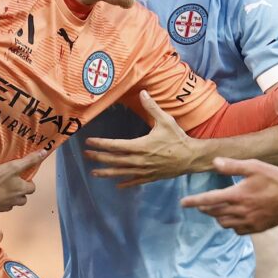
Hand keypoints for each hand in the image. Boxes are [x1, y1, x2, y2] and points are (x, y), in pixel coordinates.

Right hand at [0, 150, 47, 217]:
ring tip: (2, 191)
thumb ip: (29, 161)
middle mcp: (16, 200)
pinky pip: (0, 207)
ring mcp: (6, 207)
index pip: (32, 188)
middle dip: (20, 193)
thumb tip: (44, 153)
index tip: (22, 178)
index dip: (29, 183)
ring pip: (12, 204)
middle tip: (12, 184)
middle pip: (23, 198)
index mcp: (22, 189)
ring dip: (10, 199)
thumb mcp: (14, 167)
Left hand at [83, 90, 202, 186]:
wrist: (191, 157)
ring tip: (94, 173)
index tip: (89, 142)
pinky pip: (135, 180)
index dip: (101, 144)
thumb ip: (152, 107)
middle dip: (99, 157)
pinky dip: (125, 182)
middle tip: (86, 155)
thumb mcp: (165, 120)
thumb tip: (143, 92)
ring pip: (121, 172)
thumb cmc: (178, 138)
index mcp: (141, 146)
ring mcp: (144, 170)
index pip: (115, 145)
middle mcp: (140, 160)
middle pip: (115, 160)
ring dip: (107, 172)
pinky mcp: (151, 177)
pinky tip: (117, 185)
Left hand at [180, 157, 277, 233]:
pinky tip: (234, 216)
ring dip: (217, 216)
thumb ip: (232, 166)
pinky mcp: (258, 228)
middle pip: (214, 213)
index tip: (182, 203)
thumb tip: (214, 162)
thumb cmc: (275, 178)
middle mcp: (241, 211)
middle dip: (204, 208)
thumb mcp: (254, 166)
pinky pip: (237, 230)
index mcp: (237, 195)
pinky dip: (232, 225)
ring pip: (224, 223)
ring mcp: (250, 222)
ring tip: (218, 208)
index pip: (209, 200)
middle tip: (200, 203)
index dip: (193, 201)